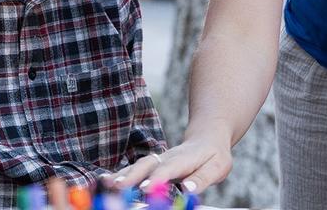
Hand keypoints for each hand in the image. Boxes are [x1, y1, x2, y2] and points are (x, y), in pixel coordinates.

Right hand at [109, 137, 232, 194]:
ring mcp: (158, 160)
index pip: (169, 169)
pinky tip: (108, 180)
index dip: (157, 178)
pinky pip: (135, 169)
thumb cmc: (213, 155)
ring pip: (138, 165)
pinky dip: (121, 174)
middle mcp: (167, 158)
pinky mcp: (152, 164)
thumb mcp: (217, 167)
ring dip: (123, 174)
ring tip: (108, 183)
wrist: (207, 137)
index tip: (145, 187)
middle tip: (119, 186)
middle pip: (147, 165)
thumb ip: (202, 178)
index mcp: (184, 159)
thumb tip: (188, 189)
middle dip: (132, 176)